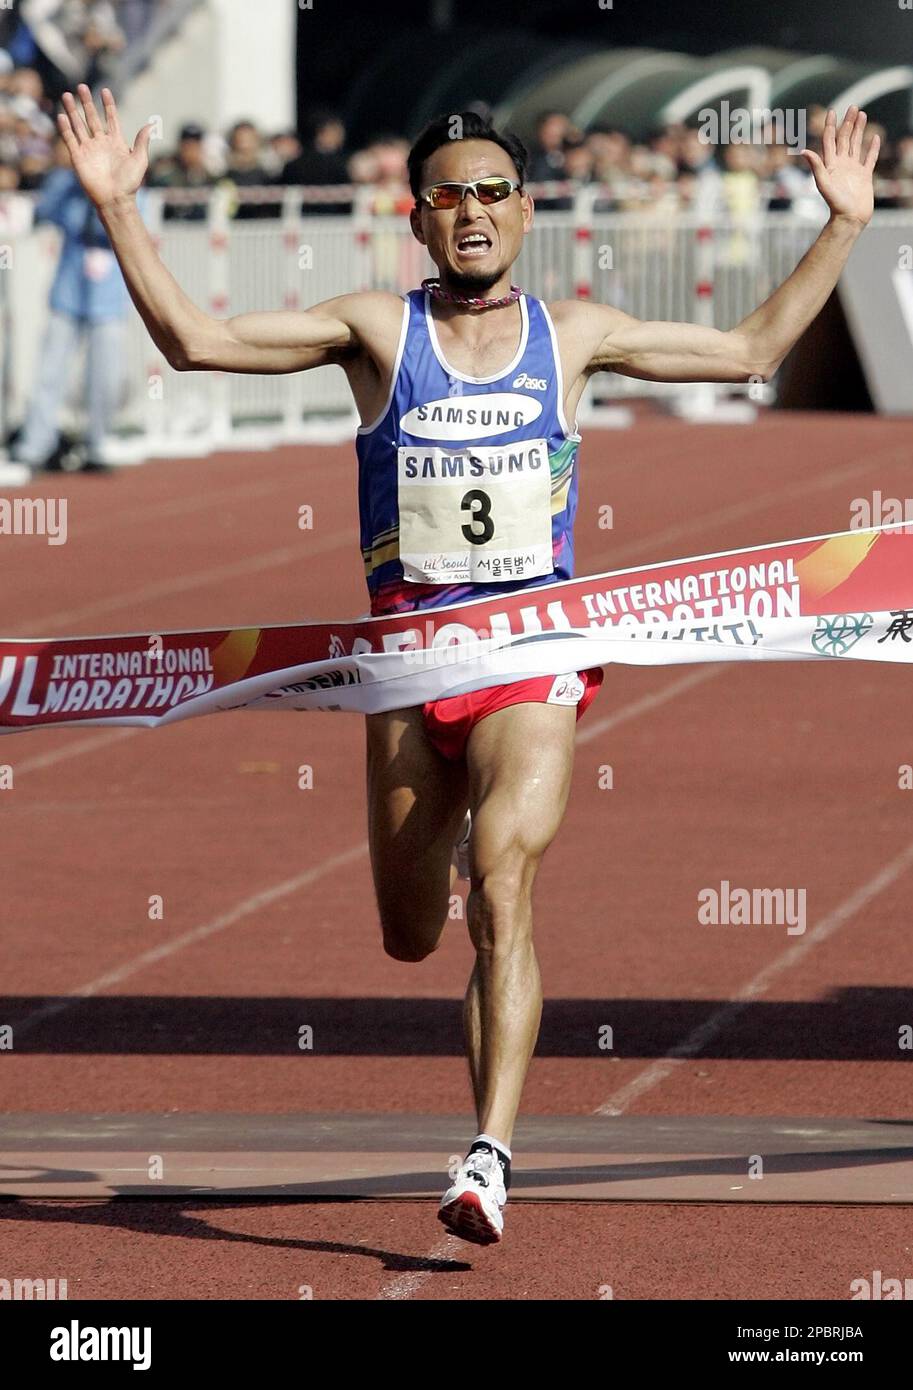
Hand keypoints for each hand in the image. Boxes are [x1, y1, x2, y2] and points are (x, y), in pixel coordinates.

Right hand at [57, 84, 151, 209]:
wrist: (116, 199)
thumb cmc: (130, 183)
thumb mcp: (140, 159)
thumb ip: (142, 141)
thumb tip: (151, 125)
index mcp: (116, 142)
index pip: (111, 119)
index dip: (108, 105)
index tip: (105, 91)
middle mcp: (101, 143)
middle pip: (92, 118)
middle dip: (87, 102)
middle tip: (82, 87)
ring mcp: (88, 149)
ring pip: (78, 125)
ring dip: (73, 110)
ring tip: (67, 95)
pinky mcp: (78, 157)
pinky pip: (70, 140)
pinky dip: (66, 128)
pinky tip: (62, 116)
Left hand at [801, 106, 879, 226]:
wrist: (849, 219)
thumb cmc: (835, 204)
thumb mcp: (823, 184)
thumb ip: (816, 166)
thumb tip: (804, 151)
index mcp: (831, 165)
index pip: (830, 140)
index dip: (831, 126)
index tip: (832, 111)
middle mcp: (842, 164)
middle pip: (845, 139)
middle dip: (848, 123)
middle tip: (853, 107)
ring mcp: (854, 169)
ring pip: (857, 145)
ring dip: (859, 130)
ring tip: (862, 115)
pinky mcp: (865, 176)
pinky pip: (870, 159)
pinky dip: (873, 148)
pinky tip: (875, 138)